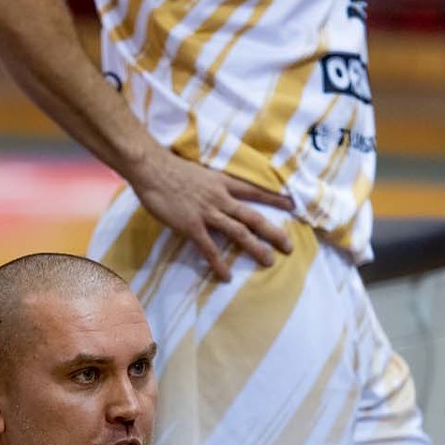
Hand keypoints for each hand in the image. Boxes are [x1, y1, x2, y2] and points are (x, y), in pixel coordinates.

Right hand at [127, 149, 293, 282]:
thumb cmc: (171, 169)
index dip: (274, 199)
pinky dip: (219, 263)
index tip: (292, 205)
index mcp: (223, 183)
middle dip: (273, 232)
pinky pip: (209, 248)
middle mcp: (220, 198)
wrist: (152, 168)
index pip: (255, 191)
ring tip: (268, 262)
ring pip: (238, 232)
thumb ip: (212, 185)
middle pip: (253, 216)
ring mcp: (207, 212)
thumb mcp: (200, 173)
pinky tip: (226, 276)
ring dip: (255, 248)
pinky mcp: (191, 225)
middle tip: (288, 246)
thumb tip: (218, 193)